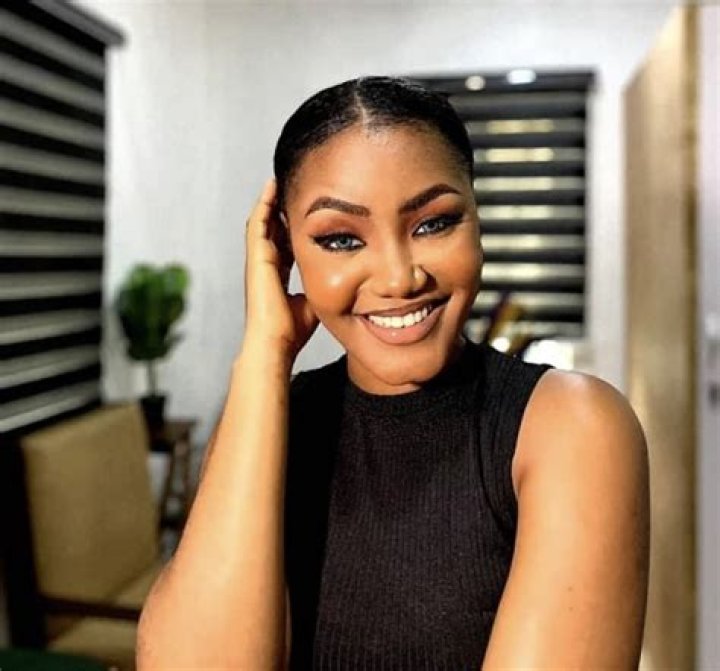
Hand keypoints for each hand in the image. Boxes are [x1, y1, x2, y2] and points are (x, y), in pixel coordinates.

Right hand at [243, 178, 318, 360]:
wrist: (275, 340)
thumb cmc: (291, 330)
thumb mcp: (312, 303)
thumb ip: (320, 289)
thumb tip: (340, 284)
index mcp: (278, 276)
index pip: (285, 244)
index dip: (293, 228)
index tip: (303, 214)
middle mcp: (266, 265)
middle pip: (273, 229)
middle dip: (282, 210)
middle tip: (293, 189)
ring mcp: (258, 259)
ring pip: (263, 222)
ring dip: (271, 201)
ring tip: (280, 180)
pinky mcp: (255, 256)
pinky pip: (257, 222)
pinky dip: (264, 203)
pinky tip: (272, 186)